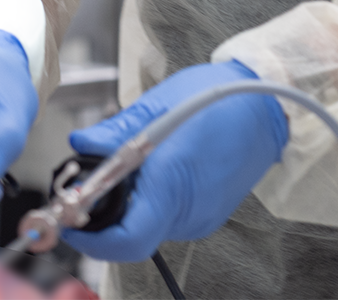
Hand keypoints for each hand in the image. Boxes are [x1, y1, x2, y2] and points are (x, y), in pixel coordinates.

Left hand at [62, 60, 286, 262]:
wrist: (269, 106)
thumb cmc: (217, 98)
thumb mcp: (158, 104)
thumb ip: (116, 131)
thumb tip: (80, 144)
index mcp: (171, 183)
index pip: (125, 240)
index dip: (90, 237)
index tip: (68, 217)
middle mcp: (187, 211)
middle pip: (131, 235)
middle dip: (102, 216)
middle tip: (86, 185)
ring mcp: (200, 217)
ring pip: (147, 226)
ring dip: (126, 205)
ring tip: (122, 168)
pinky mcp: (208, 215)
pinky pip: (167, 218)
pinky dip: (149, 202)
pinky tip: (150, 171)